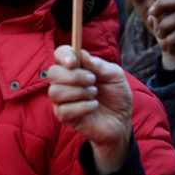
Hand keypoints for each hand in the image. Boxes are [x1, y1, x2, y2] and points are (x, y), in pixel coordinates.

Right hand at [49, 45, 132, 174]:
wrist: (121, 120)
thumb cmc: (116, 95)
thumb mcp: (115, 75)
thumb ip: (99, 65)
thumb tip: (82, 54)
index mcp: (75, 67)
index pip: (60, 54)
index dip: (64, 55)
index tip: (74, 62)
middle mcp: (65, 81)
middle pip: (53, 72)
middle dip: (74, 76)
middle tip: (93, 81)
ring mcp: (62, 100)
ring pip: (56, 91)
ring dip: (79, 92)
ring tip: (94, 95)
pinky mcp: (64, 116)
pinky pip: (64, 109)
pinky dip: (83, 107)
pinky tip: (93, 106)